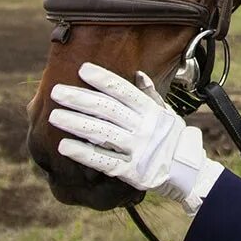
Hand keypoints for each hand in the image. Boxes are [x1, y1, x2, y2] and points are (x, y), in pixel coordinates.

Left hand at [49, 62, 219, 208]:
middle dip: (80, 99)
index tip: (83, 69)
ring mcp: (136, 149)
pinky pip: (103, 161)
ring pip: (102, 133)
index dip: (103, 79)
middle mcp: (143, 128)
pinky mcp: (130, 171)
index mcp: (150, 111)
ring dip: (76, 123)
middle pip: (107, 110)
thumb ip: (149, 95)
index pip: (124, 91)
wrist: (186, 170)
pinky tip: (64, 146)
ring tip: (54, 116)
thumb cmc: (172, 137)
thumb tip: (138, 73)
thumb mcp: (166, 112)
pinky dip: (83, 154)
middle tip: (56, 91)